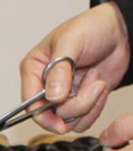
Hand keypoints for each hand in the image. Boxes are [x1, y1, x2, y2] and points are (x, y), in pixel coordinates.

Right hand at [20, 1, 130, 132]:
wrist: (121, 30)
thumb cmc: (92, 27)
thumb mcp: (71, 41)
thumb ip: (59, 70)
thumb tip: (52, 96)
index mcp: (34, 70)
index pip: (30, 103)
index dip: (43, 116)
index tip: (59, 123)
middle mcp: (45, 86)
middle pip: (50, 115)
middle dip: (75, 105)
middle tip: (93, 86)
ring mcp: (62, 96)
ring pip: (67, 120)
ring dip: (87, 104)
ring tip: (97, 81)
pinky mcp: (79, 102)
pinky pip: (81, 122)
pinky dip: (94, 110)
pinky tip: (100, 88)